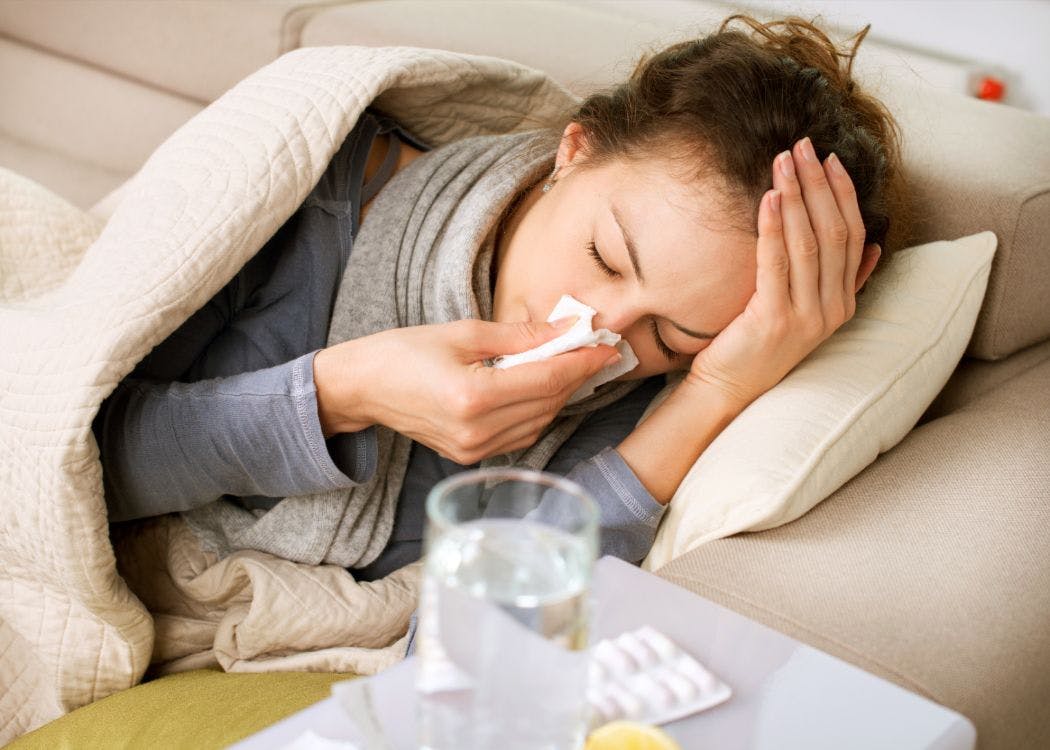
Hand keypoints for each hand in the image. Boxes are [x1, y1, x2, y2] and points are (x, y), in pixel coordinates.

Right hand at [314, 317, 618, 463]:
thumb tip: (565, 330)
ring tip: (569, 365)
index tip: (606, 346)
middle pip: (548, 403)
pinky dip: (538, 411)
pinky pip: (520, 435)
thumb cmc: (404, 352)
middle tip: (593, 350)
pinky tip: (541, 388)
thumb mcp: (463, 333)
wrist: (362, 388)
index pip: (547, 380)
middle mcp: (476, 431)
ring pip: (539, 422)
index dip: (581, 363)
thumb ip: (519, 336)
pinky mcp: (470, 456)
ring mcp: (473, 450)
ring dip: (559, 394)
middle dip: (575, 375)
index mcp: (473, 396)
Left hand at [687, 137, 880, 408]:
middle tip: (803, 146)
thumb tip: (873, 248)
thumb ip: (840, 282)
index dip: (843, 194)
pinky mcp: (774, 320)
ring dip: (795, 196)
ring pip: (809, 243)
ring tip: (783, 161)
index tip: (829, 159)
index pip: (852, 236)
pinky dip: (773, 228)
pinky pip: (777, 264)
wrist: (729, 389)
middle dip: (819, 184)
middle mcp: (831, 309)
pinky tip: (766, 198)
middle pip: (833, 232)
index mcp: (843, 303)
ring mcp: (806, 317)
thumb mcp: (806, 311)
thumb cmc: (758, 344)